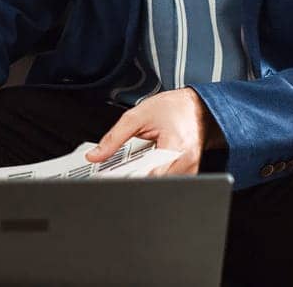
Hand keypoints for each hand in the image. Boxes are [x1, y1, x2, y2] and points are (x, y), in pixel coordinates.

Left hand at [86, 88, 215, 175]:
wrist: (197, 108)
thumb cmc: (174, 108)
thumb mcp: (138, 115)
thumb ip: (114, 137)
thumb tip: (95, 155)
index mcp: (175, 147)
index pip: (147, 174)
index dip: (126, 178)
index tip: (109, 178)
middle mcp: (186, 163)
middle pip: (152, 183)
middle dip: (132, 178)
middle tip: (117, 171)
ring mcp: (189, 170)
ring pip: (159, 185)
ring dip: (142, 177)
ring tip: (134, 164)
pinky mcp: (188, 174)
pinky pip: (166, 182)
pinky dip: (153, 176)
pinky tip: (146, 165)